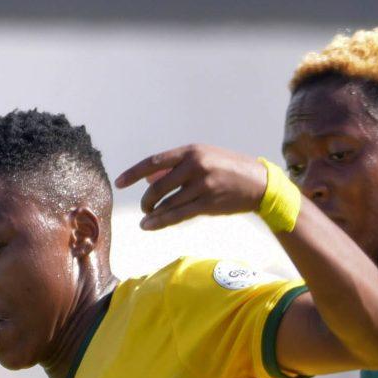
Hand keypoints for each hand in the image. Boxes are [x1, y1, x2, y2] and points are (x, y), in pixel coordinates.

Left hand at [115, 145, 270, 231]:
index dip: (133, 173)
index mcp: (191, 151)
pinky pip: (178, 215)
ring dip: (152, 213)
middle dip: (146, 200)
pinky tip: (149, 226)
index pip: (154, 161)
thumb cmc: (226, 168)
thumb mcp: (203, 158)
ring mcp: (202, 185)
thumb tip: (148, 177)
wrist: (258, 183)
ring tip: (146, 219)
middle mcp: (196, 166)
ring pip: (167, 203)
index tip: (119, 183)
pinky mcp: (208, 203)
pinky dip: (161, 222)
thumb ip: (174, 167)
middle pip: (158, 186)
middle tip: (145, 207)